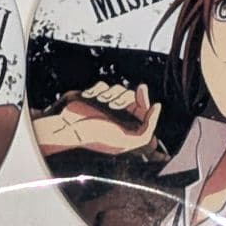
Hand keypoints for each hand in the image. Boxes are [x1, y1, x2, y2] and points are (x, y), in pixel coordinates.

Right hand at [34, 82, 161, 156]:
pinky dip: (98, 89)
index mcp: (125, 127)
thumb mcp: (129, 141)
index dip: (144, 99)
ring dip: (112, 93)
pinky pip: (102, 85)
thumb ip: (147, 129)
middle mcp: (116, 116)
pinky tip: (90, 97)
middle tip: (119, 102)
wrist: (69, 131)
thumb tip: (156, 106)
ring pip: (117, 89)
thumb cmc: (97, 138)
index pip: (142, 109)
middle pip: (131, 96)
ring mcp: (103, 105)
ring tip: (104, 103)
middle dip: (127, 97)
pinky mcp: (91, 97)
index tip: (142, 90)